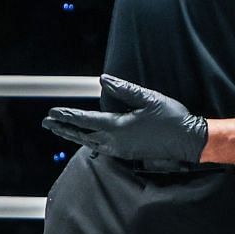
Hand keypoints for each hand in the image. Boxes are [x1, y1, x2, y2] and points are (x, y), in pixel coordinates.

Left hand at [42, 75, 208, 162]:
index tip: (53, 112)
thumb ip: (123, 89)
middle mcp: (115, 141)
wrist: (188, 141)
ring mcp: (120, 150)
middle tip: (46, 122)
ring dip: (73, 135)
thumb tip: (103, 79)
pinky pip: (100, 148)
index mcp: (118, 127)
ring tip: (59, 129)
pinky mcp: (127, 154)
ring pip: (90, 143)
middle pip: (82, 135)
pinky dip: (87, 142)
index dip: (68, 115)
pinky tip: (84, 138)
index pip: (85, 120)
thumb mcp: (148, 98)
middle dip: (63, 128)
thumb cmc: (171, 118)